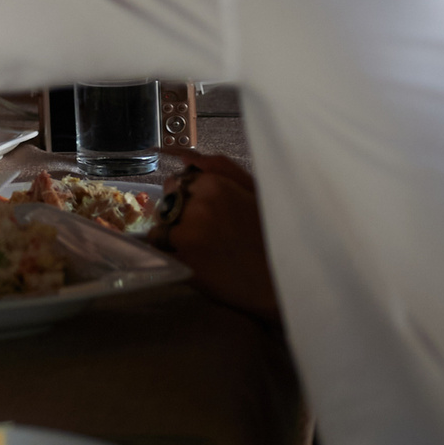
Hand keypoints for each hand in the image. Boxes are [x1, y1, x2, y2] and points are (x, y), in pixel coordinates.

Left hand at [152, 150, 279, 325]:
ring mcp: (188, 231)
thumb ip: (221, 170)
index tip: (208, 214)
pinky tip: (197, 261)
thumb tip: (185, 158)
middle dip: (180, 213)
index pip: (179, 181)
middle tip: (209, 234)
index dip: (190, 198)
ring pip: (162, 225)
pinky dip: (171, 253)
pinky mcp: (182, 258)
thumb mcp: (256, 194)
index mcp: (216, 183)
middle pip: (168, 202)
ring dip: (174, 235)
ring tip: (206, 250)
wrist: (283, 286)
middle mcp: (199, 204)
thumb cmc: (274, 238)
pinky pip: (160, 249)